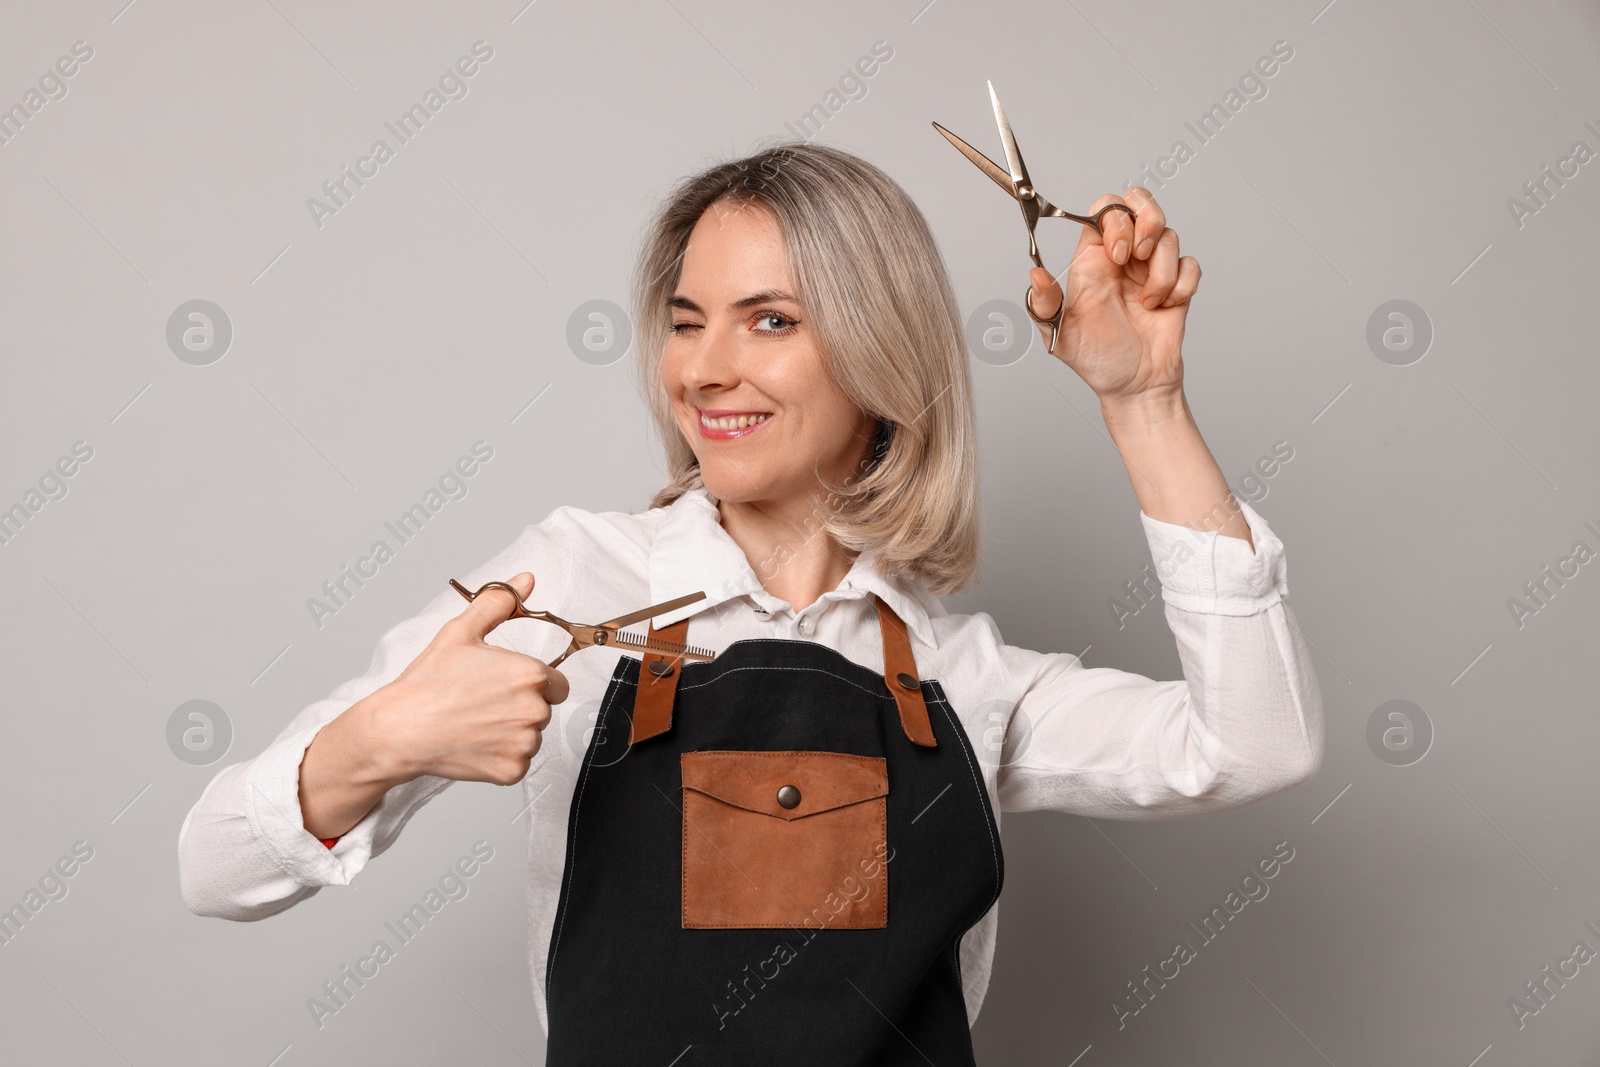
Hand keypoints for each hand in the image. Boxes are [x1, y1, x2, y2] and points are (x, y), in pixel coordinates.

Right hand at [368, 571, 569, 786]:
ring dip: (511, 732)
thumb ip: (499, 603)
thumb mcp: (461, 632)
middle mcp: (534, 709)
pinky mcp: (512, 770)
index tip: (502, 686)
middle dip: (520, 706)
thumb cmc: (428, 683)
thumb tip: (526, 580)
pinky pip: (518, 762)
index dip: (530, 683)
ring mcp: (524, 743)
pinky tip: (474, 744)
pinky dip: (500, 756)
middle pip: (544, 709)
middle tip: (482, 704)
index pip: (556, 683)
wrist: (399, 729)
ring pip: (532, 736)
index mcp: (530, 674)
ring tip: (475, 723)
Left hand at [1026, 187, 1200, 404]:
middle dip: (1147, 221)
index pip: (1105, 208)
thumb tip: (1034, 275)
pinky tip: (1166, 308)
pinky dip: (1182, 285)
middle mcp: (1123, 258)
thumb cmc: (1096, 360)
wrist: (1134, 387)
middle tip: (1139, 256)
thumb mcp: (1060, 336)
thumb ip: (1045, 304)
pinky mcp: (1178, 285)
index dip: (1115, 220)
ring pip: (1169, 236)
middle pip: (1142, 203)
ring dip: (1162, 271)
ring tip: (1148, 303)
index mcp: (1093, 259)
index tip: (1117, 255)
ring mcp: (1151, 269)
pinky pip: (1191, 264)